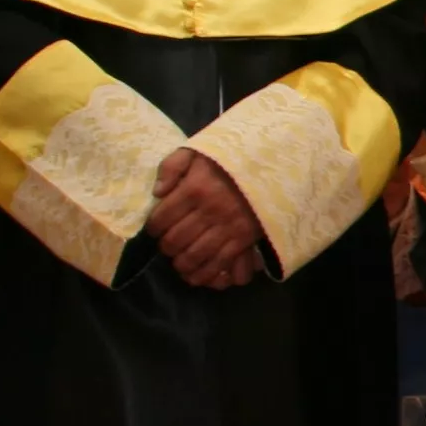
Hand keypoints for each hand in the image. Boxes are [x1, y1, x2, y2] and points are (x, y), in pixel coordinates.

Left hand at [149, 149, 265, 288]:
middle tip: (168, 244)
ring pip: (194, 256)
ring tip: (179, 259)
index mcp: (193, 189)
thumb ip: (172, 166)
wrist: (271, 164)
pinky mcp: (243, 240)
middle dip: (166, 247)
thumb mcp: (197, 150)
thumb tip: (157, 193)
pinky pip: (219, 263)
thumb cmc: (229, 159)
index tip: (156, 228)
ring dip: (181, 263)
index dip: (153, 228)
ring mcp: (227, 227)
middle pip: (175, 240)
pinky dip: (204, 273)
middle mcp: (208, 211)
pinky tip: (196, 274)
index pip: (161, 218)